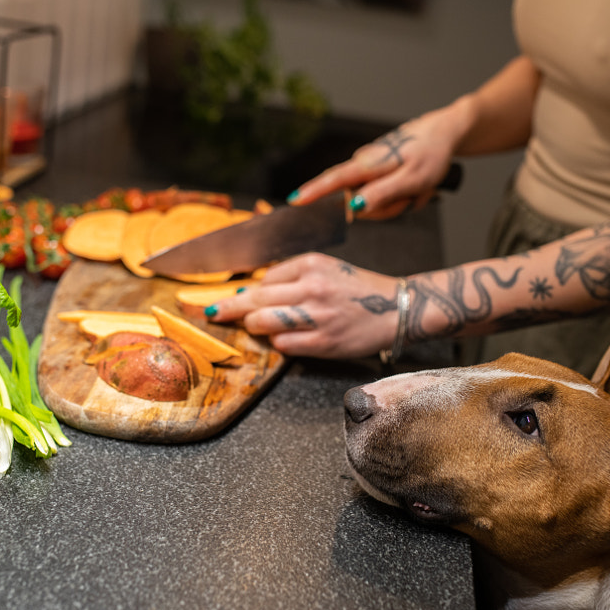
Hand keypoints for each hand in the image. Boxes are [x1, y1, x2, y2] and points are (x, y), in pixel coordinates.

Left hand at [207, 253, 400, 358]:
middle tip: (212, 313)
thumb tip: (252, 291)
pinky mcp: (323, 342)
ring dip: (253, 325)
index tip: (240, 298)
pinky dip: (277, 343)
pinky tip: (284, 339)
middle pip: (256, 299)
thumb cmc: (359, 290)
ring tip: (253, 326)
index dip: (251, 290)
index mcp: (312, 264)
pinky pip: (283, 344)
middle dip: (230, 308)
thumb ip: (293, 276)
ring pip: (263, 322)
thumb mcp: (327, 268)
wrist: (397, 309)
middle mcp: (312, 288)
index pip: (266, 278)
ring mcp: (317, 316)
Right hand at [288, 107, 460, 218]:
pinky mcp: (379, 173)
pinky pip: (384, 196)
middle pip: (360, 203)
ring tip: (418, 189)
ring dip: (399, 203)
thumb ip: (382, 194)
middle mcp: (365, 165)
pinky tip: (417, 187)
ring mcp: (372, 169)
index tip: (294, 201)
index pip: (333, 181)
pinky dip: (402, 197)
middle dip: (387, 209)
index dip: (313, 192)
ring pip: (374, 203)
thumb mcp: (412, 180)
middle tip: (413, 197)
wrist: (444, 133)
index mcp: (369, 164)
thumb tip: (354, 207)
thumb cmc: (431, 154)